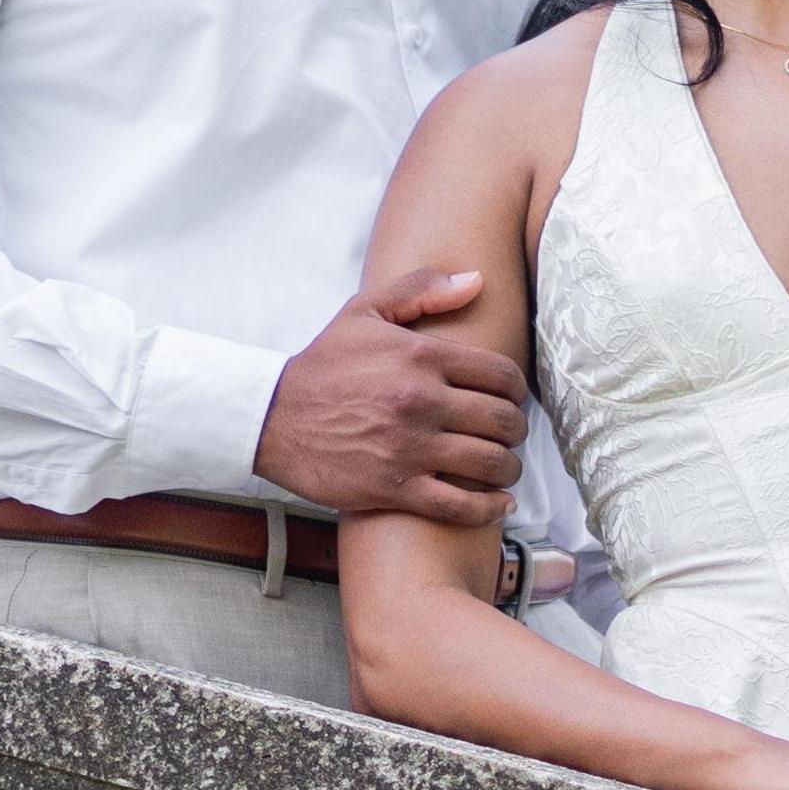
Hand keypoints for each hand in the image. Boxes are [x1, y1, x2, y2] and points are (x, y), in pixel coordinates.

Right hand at [257, 273, 526, 521]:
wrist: (271, 418)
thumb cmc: (322, 365)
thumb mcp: (365, 312)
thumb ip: (422, 289)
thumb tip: (476, 280)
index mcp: (421, 356)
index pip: (502, 376)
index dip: (517, 391)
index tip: (510, 400)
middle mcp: (422, 402)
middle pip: (503, 422)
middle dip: (516, 431)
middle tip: (508, 436)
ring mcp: (410, 448)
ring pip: (491, 465)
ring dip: (507, 470)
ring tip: (502, 469)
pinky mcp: (396, 489)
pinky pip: (461, 506)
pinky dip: (488, 508)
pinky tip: (497, 504)